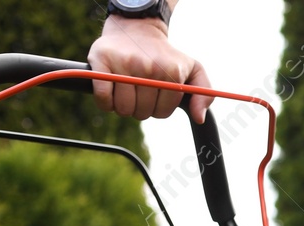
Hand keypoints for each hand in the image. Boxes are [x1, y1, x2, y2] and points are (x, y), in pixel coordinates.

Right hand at [88, 17, 211, 122]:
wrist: (138, 29)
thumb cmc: (166, 56)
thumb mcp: (193, 69)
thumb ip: (203, 94)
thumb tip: (199, 117)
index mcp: (171, 72)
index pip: (162, 113)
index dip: (158, 110)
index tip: (156, 97)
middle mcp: (148, 67)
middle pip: (142, 112)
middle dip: (141, 108)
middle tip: (140, 93)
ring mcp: (123, 63)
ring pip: (123, 108)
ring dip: (123, 107)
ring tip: (127, 91)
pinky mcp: (101, 60)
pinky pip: (103, 97)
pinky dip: (105, 102)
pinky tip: (111, 93)